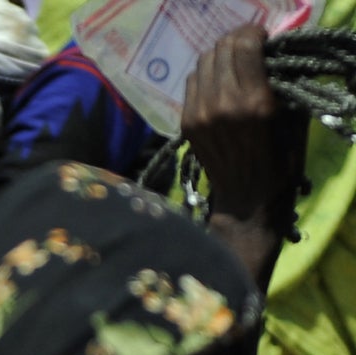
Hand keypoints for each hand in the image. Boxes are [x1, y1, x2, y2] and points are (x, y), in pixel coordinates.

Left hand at [182, 24, 306, 228]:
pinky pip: (191, 83)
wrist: (245, 197)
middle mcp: (222, 104)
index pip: (244, 46)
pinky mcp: (186, 122)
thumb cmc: (279, 159)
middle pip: (221, 49)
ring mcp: (199, 114)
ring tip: (232, 63)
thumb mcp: (292, 118)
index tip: (262, 38)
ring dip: (219, 56)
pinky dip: (205, 75)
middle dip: (236, 41)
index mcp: (253, 102)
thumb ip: (285, 82)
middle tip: (248, 47)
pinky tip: (218, 82)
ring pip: (202, 62)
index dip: (254, 33)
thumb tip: (275, 54)